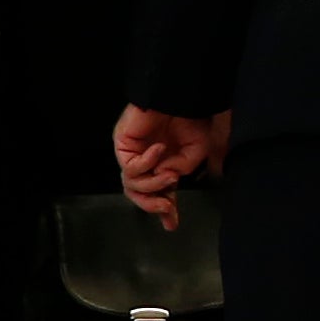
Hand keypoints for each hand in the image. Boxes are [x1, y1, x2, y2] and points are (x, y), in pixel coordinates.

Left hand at [113, 104, 226, 229]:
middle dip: (152, 205)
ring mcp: (132, 154)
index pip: (158, 193)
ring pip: (132, 185)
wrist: (180, 95)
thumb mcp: (197, 150)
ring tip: (171, 175)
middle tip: (167, 206)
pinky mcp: (122, 145)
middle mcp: (145, 161)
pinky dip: (146, 163)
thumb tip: (169, 182)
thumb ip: (184, 169)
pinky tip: (159, 150)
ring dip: (154, 185)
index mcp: (163, 164)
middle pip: (137, 193)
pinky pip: (130, 166)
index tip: (171, 225)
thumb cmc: (191, 117)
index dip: (164, 211)